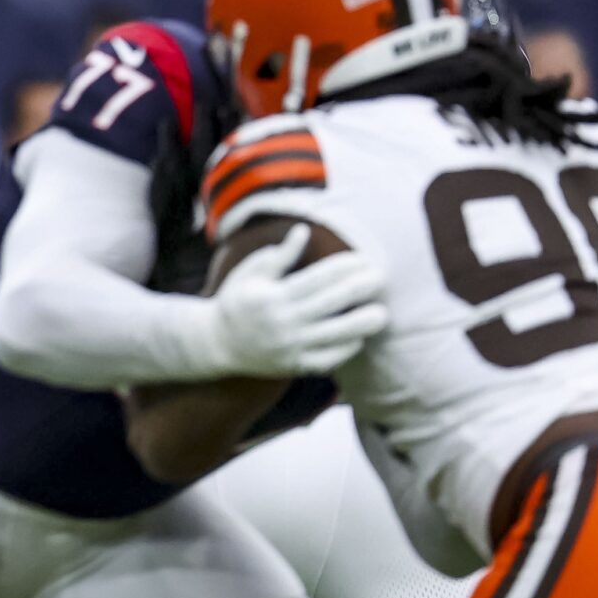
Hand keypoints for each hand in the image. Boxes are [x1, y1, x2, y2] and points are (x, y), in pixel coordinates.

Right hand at [205, 225, 388, 375]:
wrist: (215, 343)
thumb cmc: (235, 300)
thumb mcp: (250, 272)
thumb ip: (279, 255)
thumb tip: (304, 231)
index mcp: (273, 296)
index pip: (318, 278)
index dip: (344, 267)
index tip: (364, 259)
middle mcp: (283, 322)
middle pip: (331, 303)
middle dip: (360, 289)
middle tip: (382, 278)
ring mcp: (289, 347)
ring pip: (335, 335)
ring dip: (362, 324)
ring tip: (381, 314)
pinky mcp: (293, 366)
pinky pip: (327, 359)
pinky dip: (345, 349)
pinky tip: (359, 337)